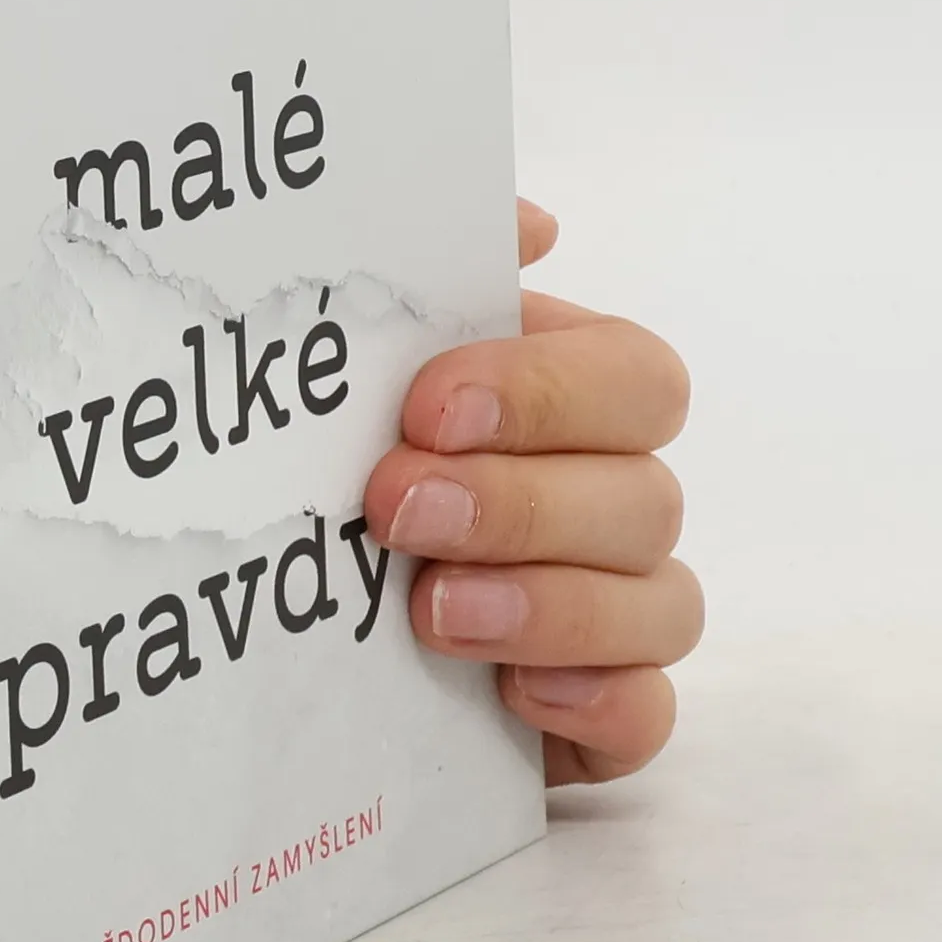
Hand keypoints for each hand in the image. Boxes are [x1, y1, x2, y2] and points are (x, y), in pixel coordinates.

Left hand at [362, 200, 701, 784]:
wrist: (281, 624)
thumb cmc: (344, 467)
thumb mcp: (364, 368)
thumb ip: (444, 277)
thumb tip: (533, 227)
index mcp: (572, 405)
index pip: (632, 377)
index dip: (547, 390)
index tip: (426, 408)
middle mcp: (610, 502)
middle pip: (643, 493)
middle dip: (521, 503)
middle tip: (396, 510)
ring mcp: (616, 614)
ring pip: (660, 603)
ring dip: (549, 604)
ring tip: (431, 611)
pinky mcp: (598, 713)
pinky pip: (646, 714)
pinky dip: (596, 702)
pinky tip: (515, 694)